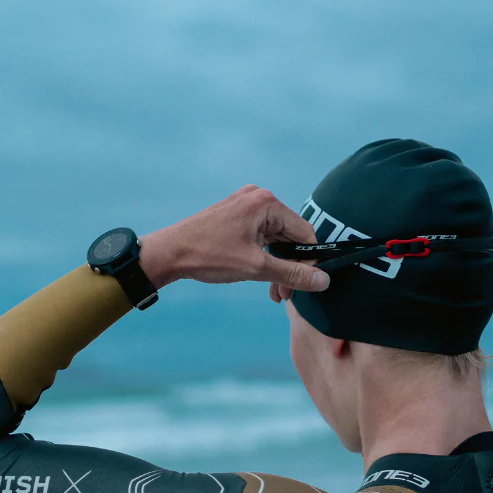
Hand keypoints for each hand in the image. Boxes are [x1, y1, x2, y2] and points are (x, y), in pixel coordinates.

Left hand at [138, 186, 329, 291]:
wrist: (168, 253)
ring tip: (274, 292)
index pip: (305, 233)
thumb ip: (292, 274)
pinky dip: (264, 258)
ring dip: (278, 267)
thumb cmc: (207, 255)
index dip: (308, 262)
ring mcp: (246, 205)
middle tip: (285, 295)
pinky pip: (262, 237)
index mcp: (266, 203)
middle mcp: (258, 198)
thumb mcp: (255, 268)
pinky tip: (263, 279)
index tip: (303, 285)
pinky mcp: (236, 216)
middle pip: (291, 237)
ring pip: (276, 240)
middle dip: (290, 268)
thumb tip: (323, 281)